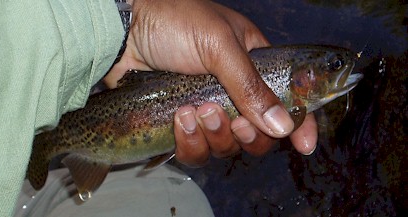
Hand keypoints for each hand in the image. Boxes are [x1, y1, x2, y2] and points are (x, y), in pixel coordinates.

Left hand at [105, 0, 317, 166]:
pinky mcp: (182, 125)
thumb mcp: (219, 45)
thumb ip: (251, 85)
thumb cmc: (175, 22)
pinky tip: (180, 119)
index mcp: (253, 66)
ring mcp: (207, 111)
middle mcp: (234, 93)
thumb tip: (282, 125)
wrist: (124, 30)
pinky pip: (196, 151)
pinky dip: (190, 142)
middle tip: (235, 119)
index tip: (303, 145)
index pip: (287, 100)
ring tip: (197, 111)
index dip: (299, 124)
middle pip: (257, 135)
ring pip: (226, 147)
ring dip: (216, 136)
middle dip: (248, 134)